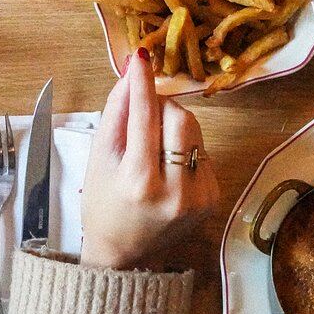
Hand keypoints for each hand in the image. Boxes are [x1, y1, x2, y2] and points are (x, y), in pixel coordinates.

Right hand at [80, 49, 219, 269]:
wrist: (126, 256)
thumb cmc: (104, 204)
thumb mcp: (99, 158)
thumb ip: (116, 112)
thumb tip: (132, 72)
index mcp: (139, 181)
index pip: (146, 117)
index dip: (143, 84)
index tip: (140, 58)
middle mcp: (174, 191)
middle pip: (180, 118)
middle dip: (162, 106)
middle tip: (144, 114)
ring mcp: (199, 197)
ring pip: (196, 131)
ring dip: (174, 126)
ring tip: (154, 146)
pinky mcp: (214, 197)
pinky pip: (203, 151)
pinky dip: (185, 147)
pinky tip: (168, 165)